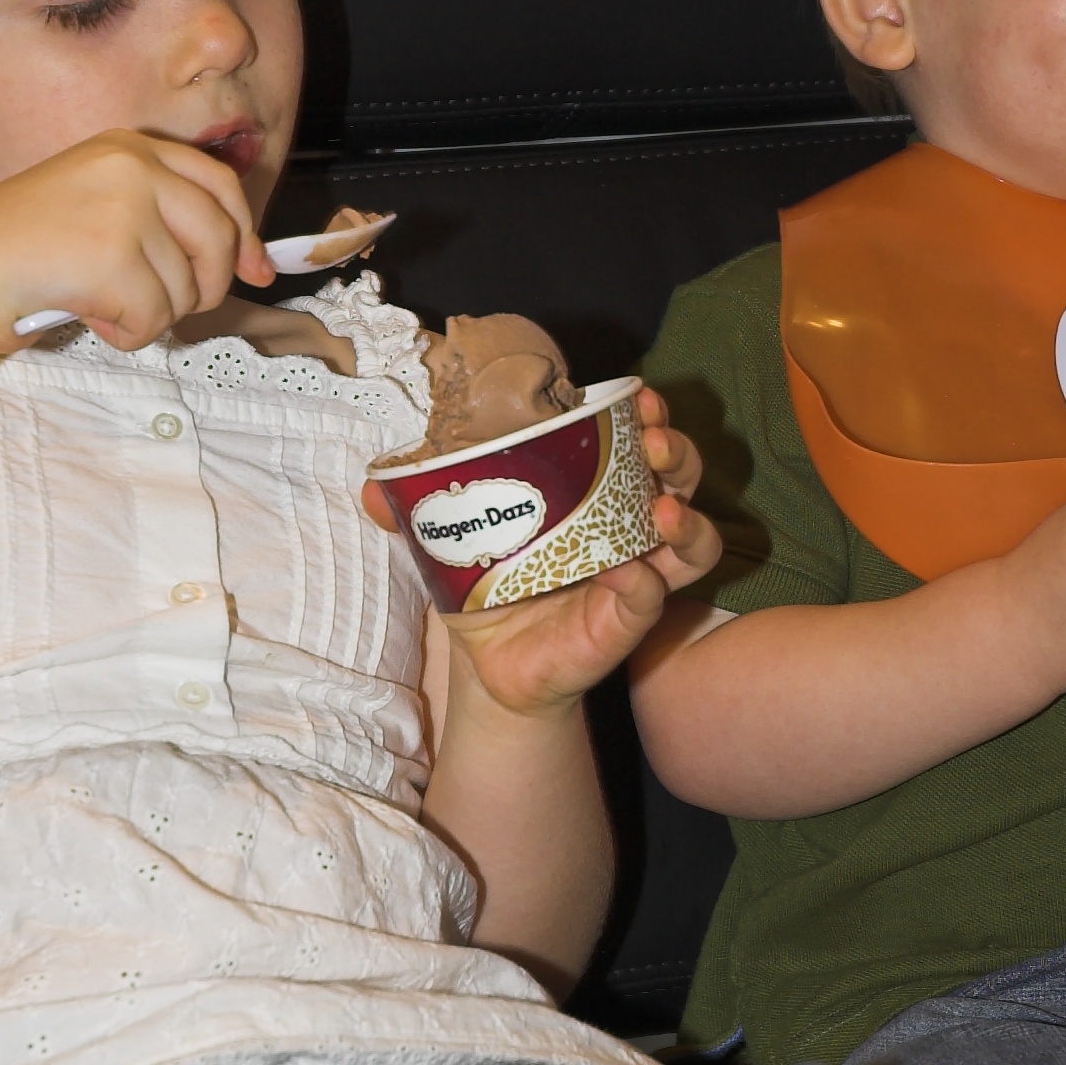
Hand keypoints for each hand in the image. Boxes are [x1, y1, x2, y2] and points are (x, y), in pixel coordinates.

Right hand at [0, 132, 275, 354]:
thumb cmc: (20, 251)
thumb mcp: (97, 204)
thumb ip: (162, 218)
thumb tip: (246, 263)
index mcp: (130, 148)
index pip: (219, 184)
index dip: (245, 233)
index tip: (257, 270)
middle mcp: (134, 167)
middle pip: (218, 238)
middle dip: (204, 286)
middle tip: (166, 306)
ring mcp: (126, 209)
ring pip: (186, 288)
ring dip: (150, 314)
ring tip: (98, 301)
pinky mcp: (114, 258)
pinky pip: (156, 318)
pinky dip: (128, 334)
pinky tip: (89, 316)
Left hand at [373, 387, 721, 720]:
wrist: (489, 667)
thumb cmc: (486, 590)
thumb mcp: (448, 545)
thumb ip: (415, 513)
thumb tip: (372, 488)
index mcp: (593, 491)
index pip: (635, 440)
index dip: (648, 415)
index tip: (640, 397)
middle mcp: (626, 525)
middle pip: (679, 477)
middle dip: (676, 451)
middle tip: (654, 442)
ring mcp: (636, 572)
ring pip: (693, 538)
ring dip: (686, 518)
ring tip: (662, 509)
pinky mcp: (626, 620)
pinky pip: (652, 597)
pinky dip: (645, 581)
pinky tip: (627, 571)